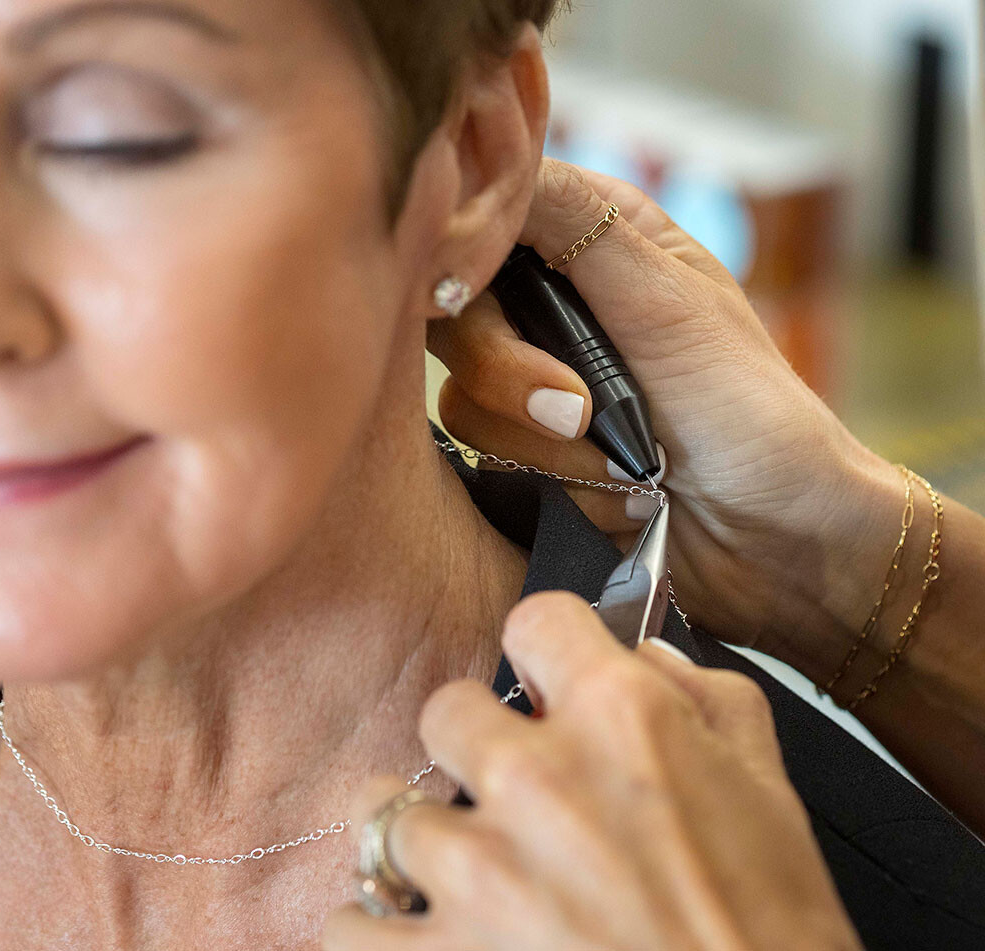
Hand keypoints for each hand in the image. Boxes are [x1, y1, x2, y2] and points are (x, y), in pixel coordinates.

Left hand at [322, 592, 860, 950]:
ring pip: (386, 809)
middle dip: (477, 740)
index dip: (546, 649)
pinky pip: (350, 923)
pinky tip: (419, 930)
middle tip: (508, 786)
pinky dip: (376, 926)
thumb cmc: (769, 932)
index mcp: (620, 718)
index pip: (535, 619)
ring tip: (463, 869)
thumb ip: (705, 698)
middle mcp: (536, 778)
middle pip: (446, 707)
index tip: (549, 682)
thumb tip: (647, 658)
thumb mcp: (768, 789)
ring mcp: (478, 873)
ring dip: (425, 838)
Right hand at [428, 159, 902, 675]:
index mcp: (592, 243)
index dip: (464, 252)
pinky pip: (488, 461)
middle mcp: (552, 308)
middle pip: (457, 317)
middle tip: (577, 414)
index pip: (487, 218)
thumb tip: (495, 161)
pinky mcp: (528, 456)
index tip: (469, 291)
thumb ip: (580, 226)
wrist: (773, 537)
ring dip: (552, 447)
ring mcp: (535, 387)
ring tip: (632, 468)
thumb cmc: (748, 410)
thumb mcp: (671, 301)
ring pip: (467, 401)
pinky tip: (614, 494)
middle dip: (515, 376)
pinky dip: (553, 483)